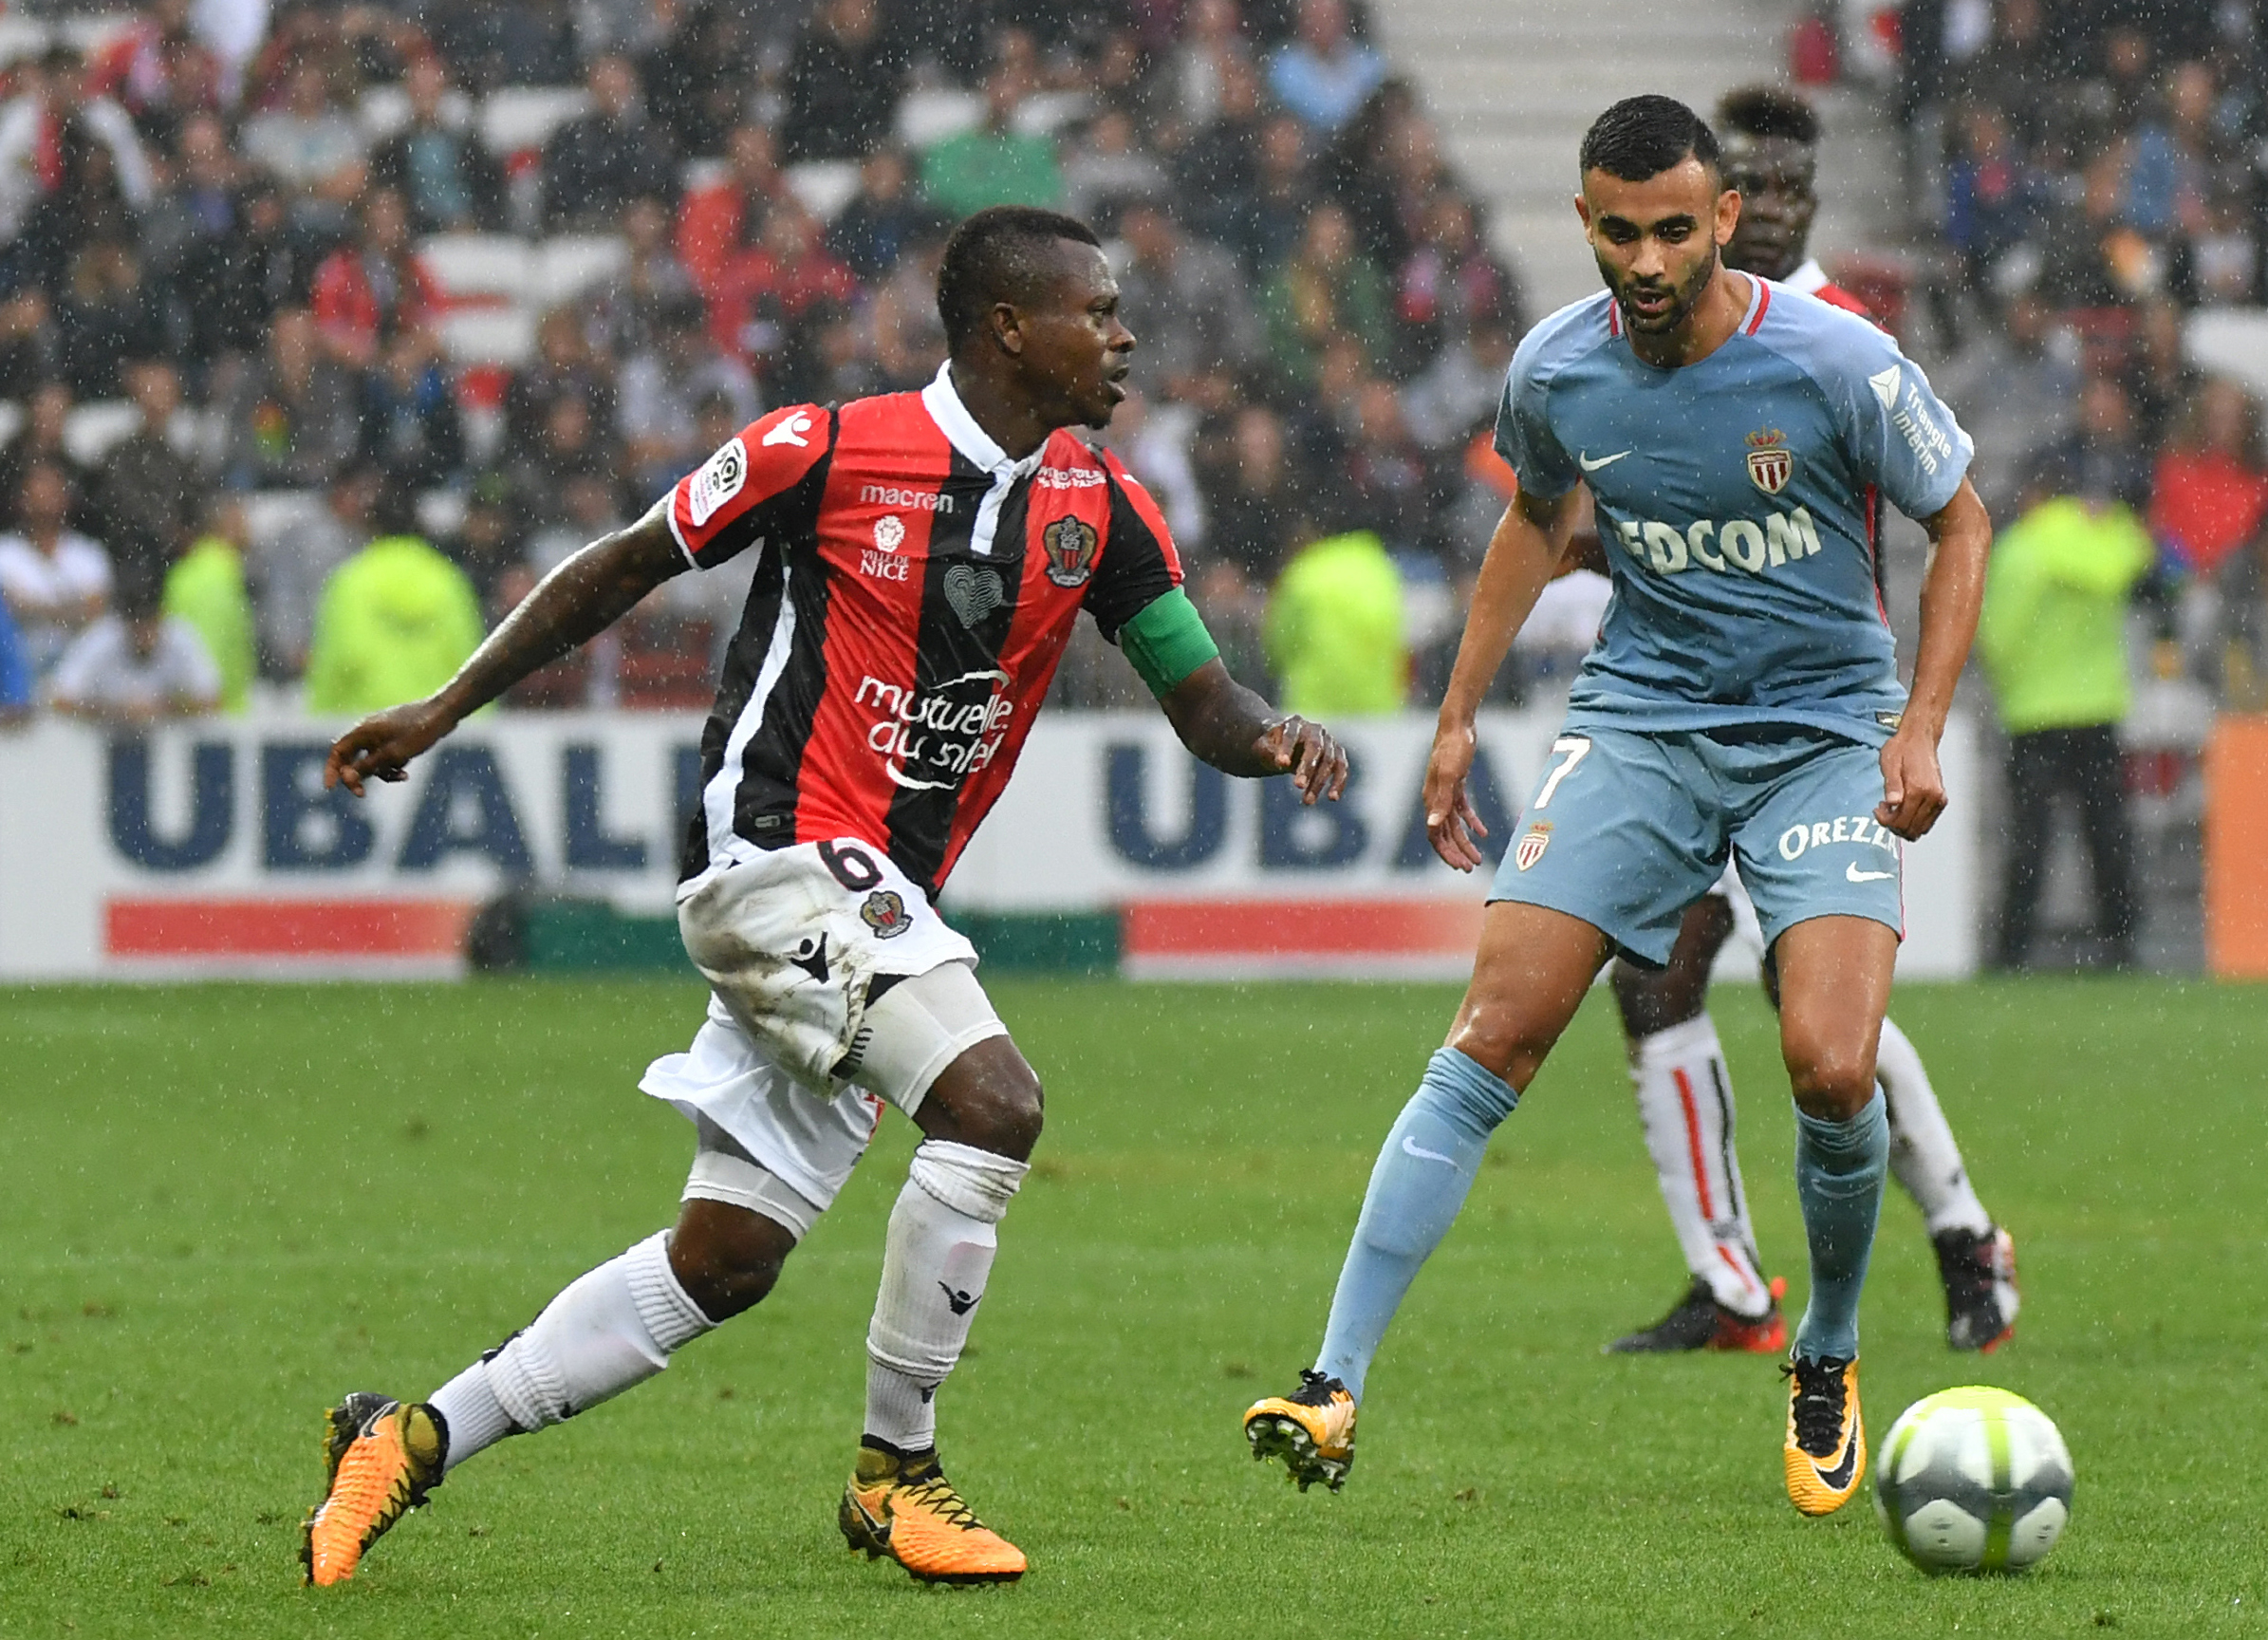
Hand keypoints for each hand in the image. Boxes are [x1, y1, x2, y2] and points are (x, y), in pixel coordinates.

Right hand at [325, 698, 455, 796]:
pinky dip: (392, 767)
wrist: (444, 714)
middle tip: (361, 794)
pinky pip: (385, 757)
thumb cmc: (418, 731)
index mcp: (363, 731)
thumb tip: (347, 778)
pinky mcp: (395, 739)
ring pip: (371, 760)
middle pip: (352, 758)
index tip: (330, 788)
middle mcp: (369, 732)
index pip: (337, 751)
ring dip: (380, 773)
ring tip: (400, 777)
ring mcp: (382, 735)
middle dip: (356, 776)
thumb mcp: (392, 755)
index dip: (331, 769)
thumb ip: (368, 767)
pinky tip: (405, 774)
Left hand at [1255, 715, 1347, 805]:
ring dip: (1319, 782)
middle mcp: (1315, 730)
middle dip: (1307, 767)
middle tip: (1297, 786)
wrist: (1287, 747)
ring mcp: (1328, 742)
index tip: (1281, 764)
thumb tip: (1282, 763)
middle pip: (1315, 747)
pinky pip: (1342, 769)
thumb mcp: (1263, 748)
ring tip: (1307, 801)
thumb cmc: (1272, 748)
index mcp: (1294, 723)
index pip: (1291, 734)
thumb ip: (1268, 751)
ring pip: (1329, 761)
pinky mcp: (1337, 755)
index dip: (1287, 748)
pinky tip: (1332, 798)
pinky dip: (1338, 783)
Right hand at [1425, 719, 1485, 870]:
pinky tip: (1483, 833)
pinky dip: (1471, 822)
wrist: (1458, 725)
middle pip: (1443, 834)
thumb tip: (1433, 825)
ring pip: (1453, 825)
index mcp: (1430, 799)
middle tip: (1471, 868)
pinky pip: (1462, 809)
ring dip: (1464, 842)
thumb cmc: (1453, 748)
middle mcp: (1434, 799)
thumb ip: (1442, 801)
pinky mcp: (1456, 784)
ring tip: (1478, 857)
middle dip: (1456, 852)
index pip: (1434, 834)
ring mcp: (1445, 792)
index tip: (1460, 866)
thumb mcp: (1450, 775)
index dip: (1446, 852)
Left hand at [1875, 725, 1946, 839]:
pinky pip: (1928, 822)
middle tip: (1883, 811)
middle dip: (1894, 825)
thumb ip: (1892, 785)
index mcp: (1920, 789)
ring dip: (1904, 825)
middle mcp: (1933, 797)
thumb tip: (1892, 803)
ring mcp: (1939, 799)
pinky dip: (1914, 821)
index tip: (1877, 810)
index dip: (1886, 821)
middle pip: (1912, 829)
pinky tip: (1904, 809)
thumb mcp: (1890, 764)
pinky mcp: (1941, 799)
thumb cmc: (1903, 749)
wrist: (1920, 738)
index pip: (1902, 821)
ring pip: (1921, 829)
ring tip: (1893, 810)